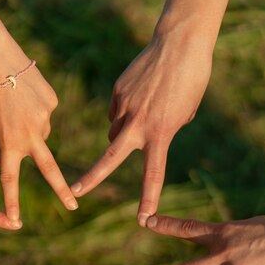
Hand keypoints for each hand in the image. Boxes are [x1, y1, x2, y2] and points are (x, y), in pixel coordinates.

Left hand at [0, 57, 77, 220]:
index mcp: (8, 143)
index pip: (10, 179)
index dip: (12, 202)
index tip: (15, 222)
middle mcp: (30, 134)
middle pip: (49, 169)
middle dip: (62, 190)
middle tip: (72, 206)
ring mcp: (45, 119)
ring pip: (42, 134)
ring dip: (32, 129)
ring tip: (16, 106)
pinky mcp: (52, 104)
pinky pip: (47, 115)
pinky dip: (37, 111)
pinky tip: (26, 96)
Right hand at [71, 35, 211, 221]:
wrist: (179, 44)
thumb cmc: (190, 82)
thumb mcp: (182, 115)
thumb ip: (159, 133)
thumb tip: (131, 136)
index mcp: (160, 134)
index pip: (153, 174)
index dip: (148, 199)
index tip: (143, 220)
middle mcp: (138, 125)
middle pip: (109, 159)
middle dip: (91, 178)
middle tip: (74, 193)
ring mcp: (124, 108)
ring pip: (114, 133)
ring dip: (121, 134)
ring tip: (143, 114)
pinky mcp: (117, 92)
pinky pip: (115, 112)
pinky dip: (123, 112)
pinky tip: (138, 97)